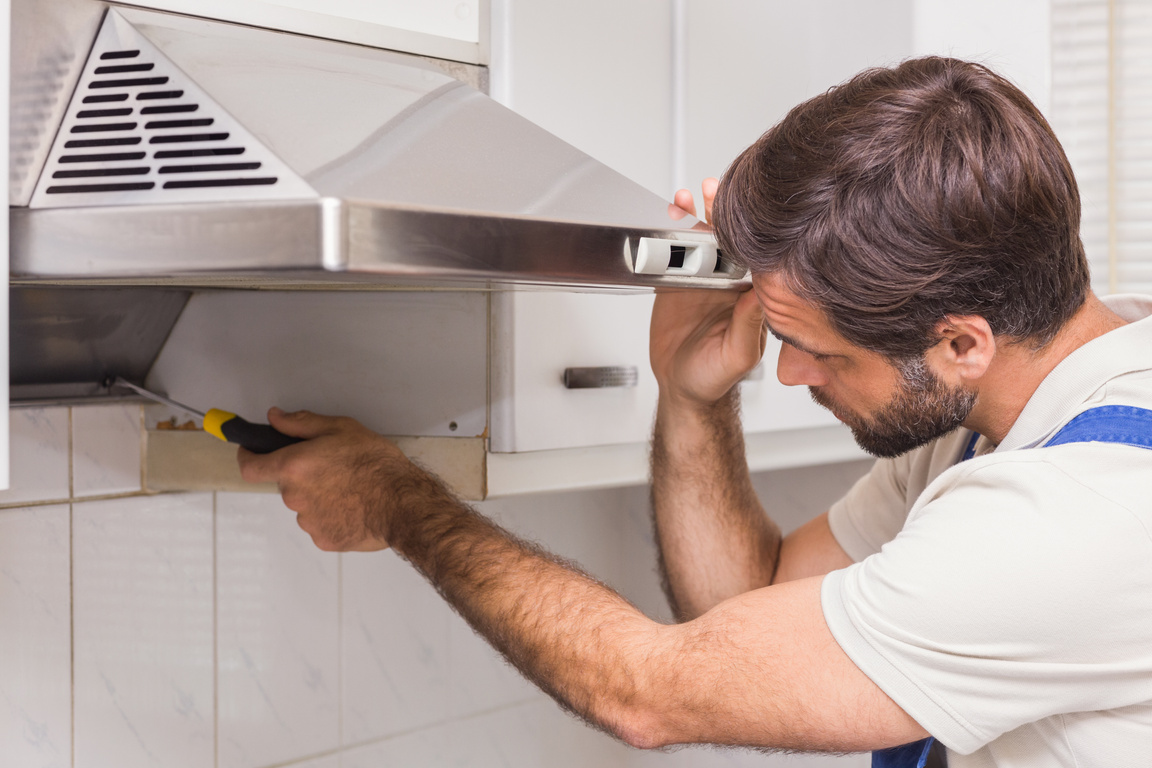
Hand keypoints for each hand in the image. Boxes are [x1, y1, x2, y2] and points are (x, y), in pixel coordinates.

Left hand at [237, 408, 420, 551]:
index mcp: (294, 466)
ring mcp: (308, 521)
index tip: (253, 452)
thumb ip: (301, 423)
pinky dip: (333, 515)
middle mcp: (294, 496)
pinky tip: (355, 507)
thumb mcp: (341, 428)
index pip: (250, 466)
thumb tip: (276, 418)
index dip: (248, 457)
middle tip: (333, 467)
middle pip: (286, 484)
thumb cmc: (376, 464)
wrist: (402, 503)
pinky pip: (321, 524)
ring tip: (350, 489)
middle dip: (303, 475)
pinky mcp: (324, 539)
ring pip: (305, 505)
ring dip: (319, 496)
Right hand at [653, 179, 765, 406]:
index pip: (749, 254)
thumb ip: (749, 323)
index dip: (742, 229)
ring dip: (693, 218)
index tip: (735, 208)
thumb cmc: (716, 378)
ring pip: (701, 242)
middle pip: (725, 238)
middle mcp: (729, 284)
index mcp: (749, 295)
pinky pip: (674, 256)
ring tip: (684, 200)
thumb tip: (761, 290)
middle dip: (718, 211)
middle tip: (708, 191)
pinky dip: (670, 237)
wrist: (683, 389)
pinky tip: (668, 221)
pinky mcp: (677, 286)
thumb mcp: (738, 354)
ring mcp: (703, 282)